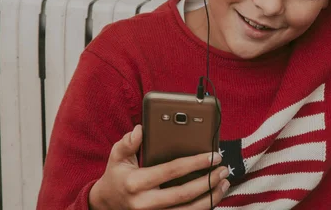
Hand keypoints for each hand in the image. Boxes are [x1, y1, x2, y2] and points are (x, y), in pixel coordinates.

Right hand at [89, 125, 229, 209]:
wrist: (106, 204)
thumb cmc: (117, 176)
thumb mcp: (117, 157)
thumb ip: (128, 143)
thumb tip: (141, 129)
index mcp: (136, 182)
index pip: (172, 171)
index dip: (195, 163)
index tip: (213, 155)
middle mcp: (145, 203)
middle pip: (184, 194)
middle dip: (207, 181)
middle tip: (222, 169)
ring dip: (210, 198)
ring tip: (224, 183)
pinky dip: (202, 208)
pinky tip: (213, 196)